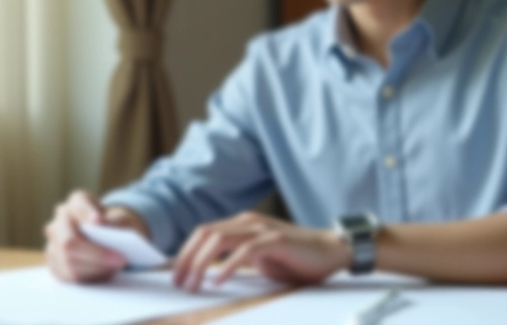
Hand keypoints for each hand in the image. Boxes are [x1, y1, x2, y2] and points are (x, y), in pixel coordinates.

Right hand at [43, 189, 147, 282]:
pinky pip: (68, 276)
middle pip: (69, 241)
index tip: (98, 221)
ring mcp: (54, 243)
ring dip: (96, 268)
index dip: (86, 214)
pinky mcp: (55, 264)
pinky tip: (105, 272)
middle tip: (120, 259)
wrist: (111, 240)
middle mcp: (60, 220)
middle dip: (96, 254)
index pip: (78, 205)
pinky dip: (89, 277)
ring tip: (116, 266)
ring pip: (69, 262)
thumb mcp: (122, 221)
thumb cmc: (116, 228)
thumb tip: (99, 225)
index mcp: (77, 202)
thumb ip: (112, 222)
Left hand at [172, 211, 351, 292]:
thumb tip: (209, 273)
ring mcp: (261, 228)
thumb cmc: (295, 260)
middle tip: (178, 283)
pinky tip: (218, 280)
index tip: (175, 275)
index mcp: (242, 225)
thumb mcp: (259, 260)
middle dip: (186, 258)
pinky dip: (227, 265)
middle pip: (205, 234)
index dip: (185, 253)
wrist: (331, 252)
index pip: (204, 233)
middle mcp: (248, 221)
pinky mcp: (275, 239)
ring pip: (219, 239)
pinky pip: (244, 250)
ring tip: (193, 284)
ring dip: (201, 263)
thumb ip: (237, 261)